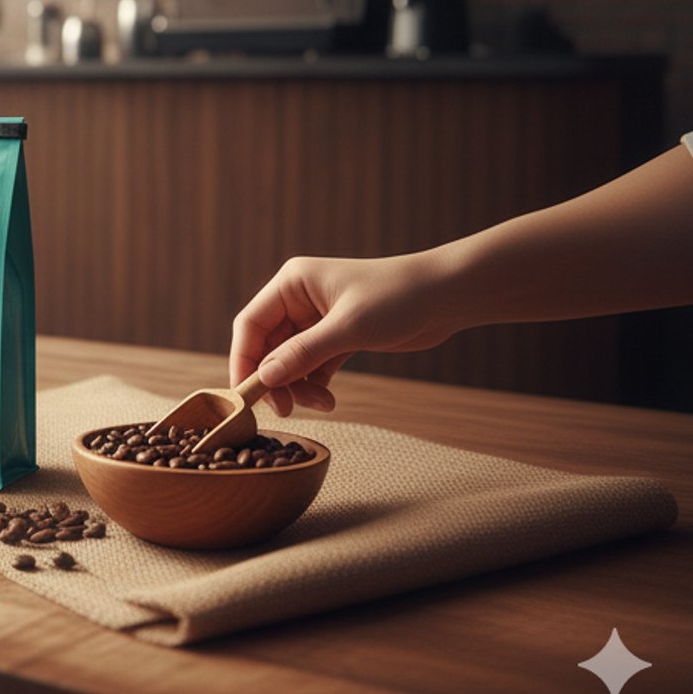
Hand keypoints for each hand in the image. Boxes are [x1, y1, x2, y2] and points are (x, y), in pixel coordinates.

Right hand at [229, 251, 469, 416]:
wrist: (448, 295)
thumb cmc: (398, 298)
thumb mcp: (347, 328)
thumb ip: (303, 354)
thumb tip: (264, 379)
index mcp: (291, 283)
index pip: (251, 324)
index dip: (244, 360)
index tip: (247, 395)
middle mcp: (299, 300)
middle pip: (268, 346)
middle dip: (276, 379)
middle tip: (288, 410)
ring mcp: (317, 320)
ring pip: (290, 360)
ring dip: (298, 386)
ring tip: (322, 405)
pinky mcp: (338, 337)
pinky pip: (312, 366)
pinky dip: (314, 384)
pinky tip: (327, 399)